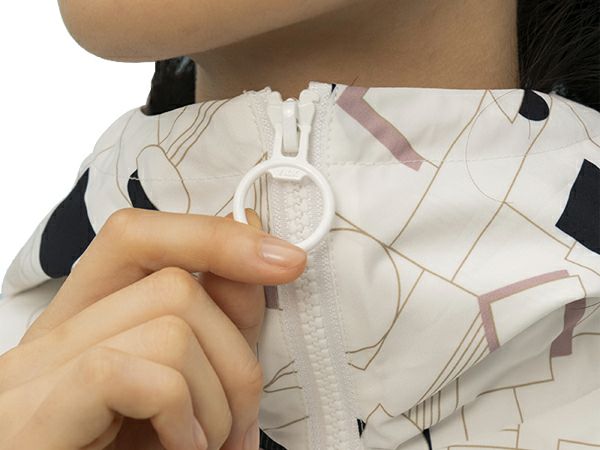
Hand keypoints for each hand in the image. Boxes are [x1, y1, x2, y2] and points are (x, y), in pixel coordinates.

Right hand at [0, 208, 305, 449]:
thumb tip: (264, 257)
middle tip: (240, 424)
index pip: (140, 235)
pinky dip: (182, 418)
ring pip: (170, 327)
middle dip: (236, 357)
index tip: (284, 261)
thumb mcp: (183, 385)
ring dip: (215, 400)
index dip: (216, 237)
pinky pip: (132, 374)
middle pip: (174, 286)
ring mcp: (36, 371)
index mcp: (87, 320)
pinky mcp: (34, 414)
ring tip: (208, 446)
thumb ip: (215, 326)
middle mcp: (55, 335)